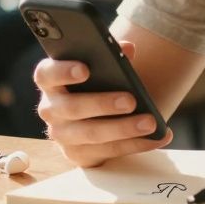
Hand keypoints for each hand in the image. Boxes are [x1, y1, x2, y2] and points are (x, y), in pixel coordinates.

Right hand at [34, 41, 172, 166]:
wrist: (92, 116)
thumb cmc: (94, 83)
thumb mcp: (99, 66)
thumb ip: (111, 55)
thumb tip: (128, 49)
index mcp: (50, 81)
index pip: (46, 74)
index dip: (63, 72)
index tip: (85, 69)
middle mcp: (50, 109)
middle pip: (72, 108)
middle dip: (103, 104)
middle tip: (131, 100)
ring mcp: (62, 135)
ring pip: (91, 134)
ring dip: (123, 129)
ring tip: (150, 122)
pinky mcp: (78, 155)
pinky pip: (108, 152)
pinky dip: (136, 144)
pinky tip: (157, 136)